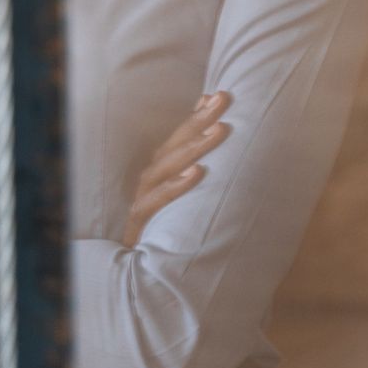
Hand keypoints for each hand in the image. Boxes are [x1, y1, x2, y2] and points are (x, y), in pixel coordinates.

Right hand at [121, 91, 232, 246]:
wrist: (143, 273)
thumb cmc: (173, 229)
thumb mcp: (193, 199)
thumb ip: (202, 171)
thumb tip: (228, 143)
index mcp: (163, 171)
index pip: (180, 136)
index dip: (197, 115)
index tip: (220, 94)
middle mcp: (151, 180)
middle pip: (174, 145)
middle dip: (199, 121)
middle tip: (224, 100)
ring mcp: (143, 200)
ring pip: (165, 167)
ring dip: (193, 147)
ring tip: (219, 131)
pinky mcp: (138, 223)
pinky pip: (155, 202)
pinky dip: (175, 186)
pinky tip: (197, 173)